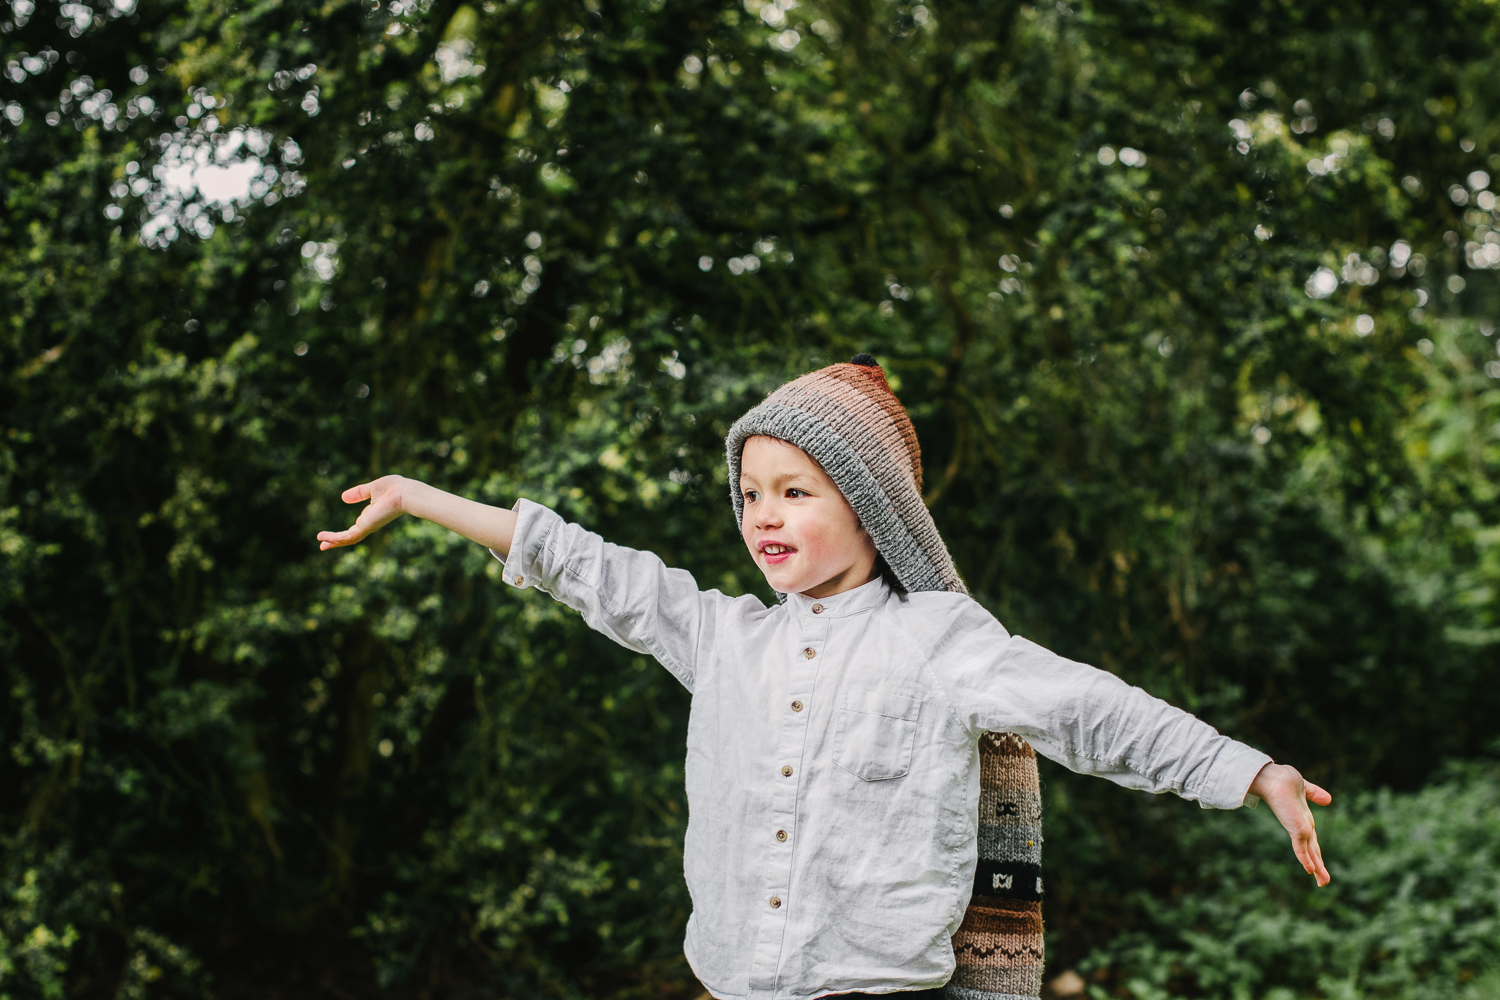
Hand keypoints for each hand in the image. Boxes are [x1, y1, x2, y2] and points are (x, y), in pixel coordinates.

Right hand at [317, 476, 407, 549]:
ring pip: (348, 539)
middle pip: (350, 537)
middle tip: (323, 546)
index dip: (344, 532)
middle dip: (336, 541)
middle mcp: (369, 524)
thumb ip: (359, 493)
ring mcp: (368, 527)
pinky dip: (335, 539)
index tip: (331, 535)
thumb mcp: (372, 488)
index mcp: (372, 516)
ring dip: (333, 542)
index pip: (355, 527)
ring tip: (321, 544)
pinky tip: (323, 538)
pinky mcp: (366, 527)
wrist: (405, 493)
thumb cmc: (395, 488)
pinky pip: (347, 537)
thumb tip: (343, 497)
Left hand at [1249, 762, 1332, 885]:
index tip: (1318, 866)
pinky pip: (1302, 849)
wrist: (1273, 777)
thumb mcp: (1304, 788)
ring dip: (1318, 869)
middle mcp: (1301, 827)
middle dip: (1318, 866)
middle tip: (1322, 883)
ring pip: (1309, 854)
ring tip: (1322, 883)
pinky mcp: (1295, 830)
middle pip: (1312, 851)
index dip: (1316, 853)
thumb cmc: (1283, 779)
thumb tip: (1329, 800)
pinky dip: (1307, 860)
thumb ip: (1314, 794)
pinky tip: (1311, 871)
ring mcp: (1298, 829)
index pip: (1311, 841)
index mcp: (1303, 819)